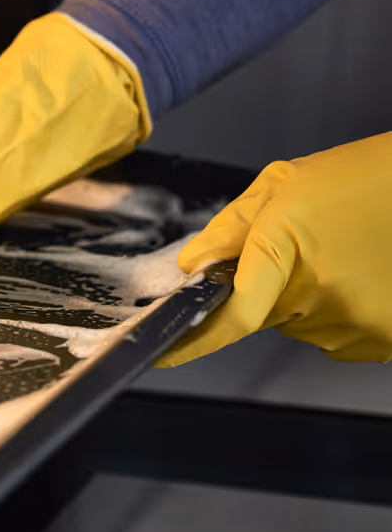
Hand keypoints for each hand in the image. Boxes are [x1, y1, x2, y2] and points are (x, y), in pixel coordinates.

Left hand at [160, 133, 391, 365]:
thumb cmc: (365, 177)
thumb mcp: (285, 185)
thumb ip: (232, 229)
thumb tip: (193, 266)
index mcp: (286, 254)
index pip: (230, 316)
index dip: (192, 341)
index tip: (161, 354)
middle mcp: (319, 299)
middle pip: (266, 315)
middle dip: (271, 288)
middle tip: (310, 247)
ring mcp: (357, 325)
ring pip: (303, 325)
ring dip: (310, 299)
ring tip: (346, 253)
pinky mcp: (387, 338)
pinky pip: (341, 337)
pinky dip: (342, 312)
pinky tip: (366, 274)